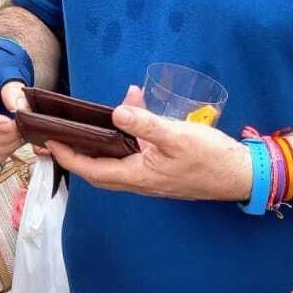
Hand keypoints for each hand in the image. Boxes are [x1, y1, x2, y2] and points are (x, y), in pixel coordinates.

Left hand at [46, 86, 251, 201]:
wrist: (241, 175)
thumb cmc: (210, 158)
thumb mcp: (177, 136)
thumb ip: (146, 124)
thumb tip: (115, 113)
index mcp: (139, 175)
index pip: (93, 170)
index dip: (70, 158)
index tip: (51, 144)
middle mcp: (141, 180)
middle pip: (99, 170)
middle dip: (76, 155)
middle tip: (56, 138)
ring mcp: (152, 177)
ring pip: (116, 161)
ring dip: (100, 144)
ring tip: (88, 121)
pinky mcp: (162, 170)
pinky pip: (134, 155)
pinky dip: (125, 137)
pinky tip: (132, 113)